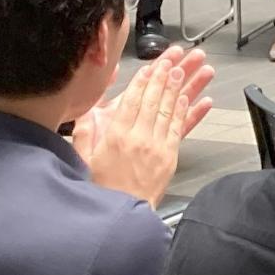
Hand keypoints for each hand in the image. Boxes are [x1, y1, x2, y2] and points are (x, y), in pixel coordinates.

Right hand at [75, 46, 213, 206]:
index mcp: (116, 136)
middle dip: (163, 76)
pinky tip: (192, 98)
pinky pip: (180, 128)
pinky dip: (187, 110)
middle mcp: (139, 138)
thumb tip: (87, 111)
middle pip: (153, 100)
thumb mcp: (82, 159)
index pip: (131, 100)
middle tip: (172, 59)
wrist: (121, 216)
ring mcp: (157, 147)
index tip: (149, 67)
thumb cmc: (100, 189)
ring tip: (185, 69)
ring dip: (178, 87)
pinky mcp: (170, 157)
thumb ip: (84, 132)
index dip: (142, 80)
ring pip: (169, 110)